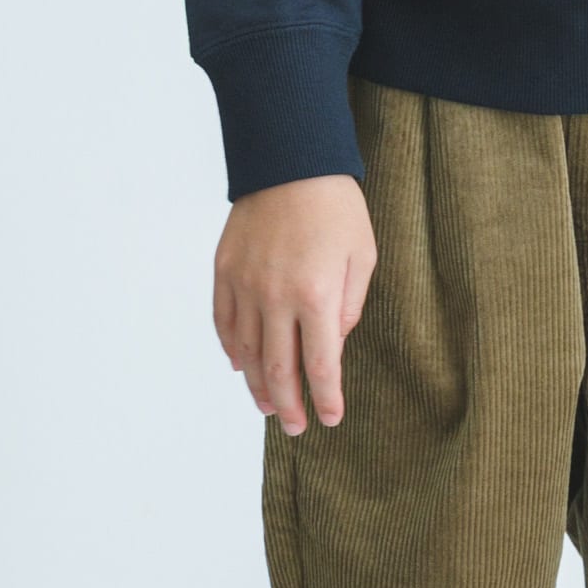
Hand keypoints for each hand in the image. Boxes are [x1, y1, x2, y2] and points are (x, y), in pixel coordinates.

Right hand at [212, 175, 376, 432]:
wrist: (289, 160)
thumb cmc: (336, 208)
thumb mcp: (363, 257)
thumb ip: (350, 307)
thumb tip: (333, 345)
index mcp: (317, 295)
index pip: (321, 364)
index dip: (325, 398)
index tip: (330, 419)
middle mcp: (275, 296)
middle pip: (279, 369)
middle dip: (290, 405)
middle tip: (297, 428)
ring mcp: (245, 285)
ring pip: (248, 352)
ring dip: (258, 385)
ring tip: (269, 407)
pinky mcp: (224, 270)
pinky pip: (224, 322)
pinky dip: (232, 349)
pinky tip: (240, 367)